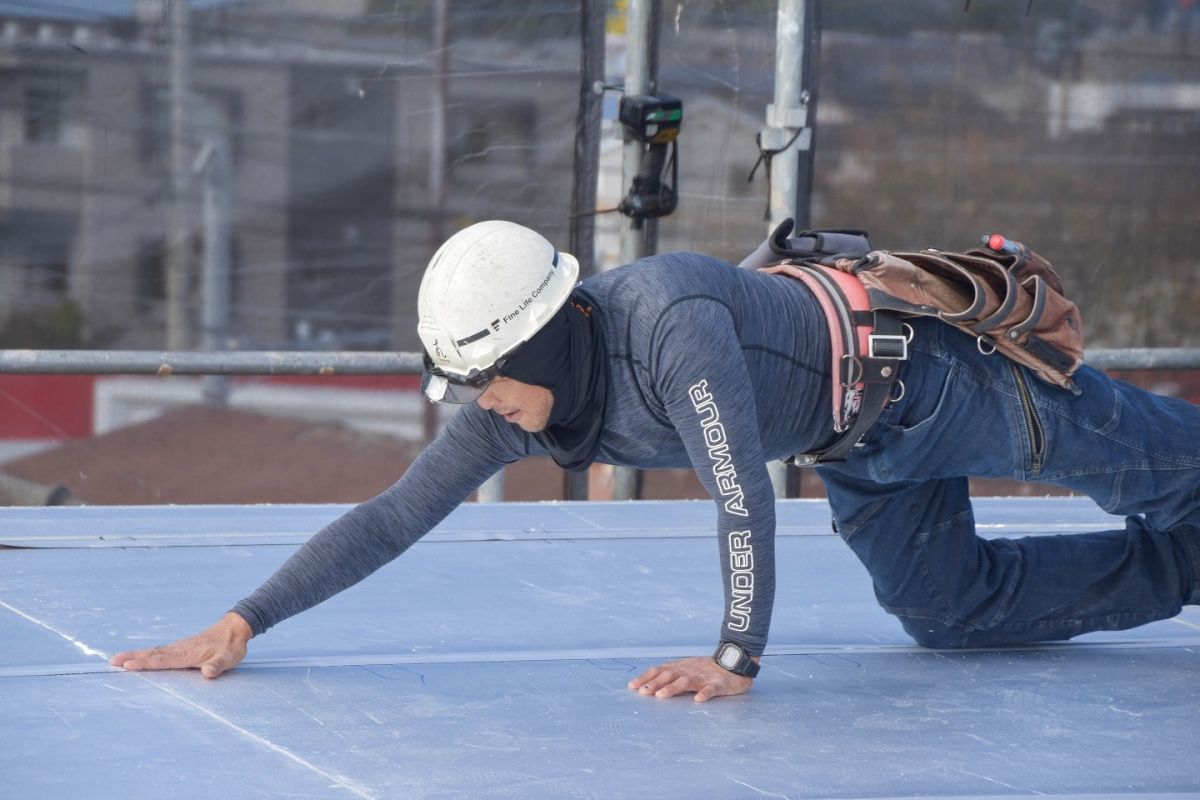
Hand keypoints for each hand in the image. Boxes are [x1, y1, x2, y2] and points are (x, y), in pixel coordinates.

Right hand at [110, 612, 251, 678]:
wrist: (235, 629)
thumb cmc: (231, 646)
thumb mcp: (228, 658)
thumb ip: (217, 666)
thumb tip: (208, 673)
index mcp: (187, 654)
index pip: (162, 660)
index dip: (145, 663)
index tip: (128, 665)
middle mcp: (180, 649)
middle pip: (152, 654)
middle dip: (132, 658)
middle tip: (112, 661)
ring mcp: (179, 647)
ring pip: (154, 652)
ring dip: (135, 655)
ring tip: (118, 659)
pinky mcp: (181, 647)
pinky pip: (160, 651)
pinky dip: (146, 654)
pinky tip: (140, 657)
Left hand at [627, 655, 755, 702]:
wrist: (734, 662)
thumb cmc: (706, 669)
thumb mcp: (685, 669)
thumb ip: (670, 675)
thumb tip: (647, 685)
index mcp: (680, 667)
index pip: (659, 671)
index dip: (646, 678)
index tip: (632, 687)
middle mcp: (688, 671)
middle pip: (669, 676)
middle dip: (655, 684)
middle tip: (643, 693)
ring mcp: (703, 677)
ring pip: (686, 682)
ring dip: (672, 688)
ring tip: (661, 695)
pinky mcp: (719, 684)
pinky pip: (711, 689)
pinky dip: (705, 693)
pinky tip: (698, 700)